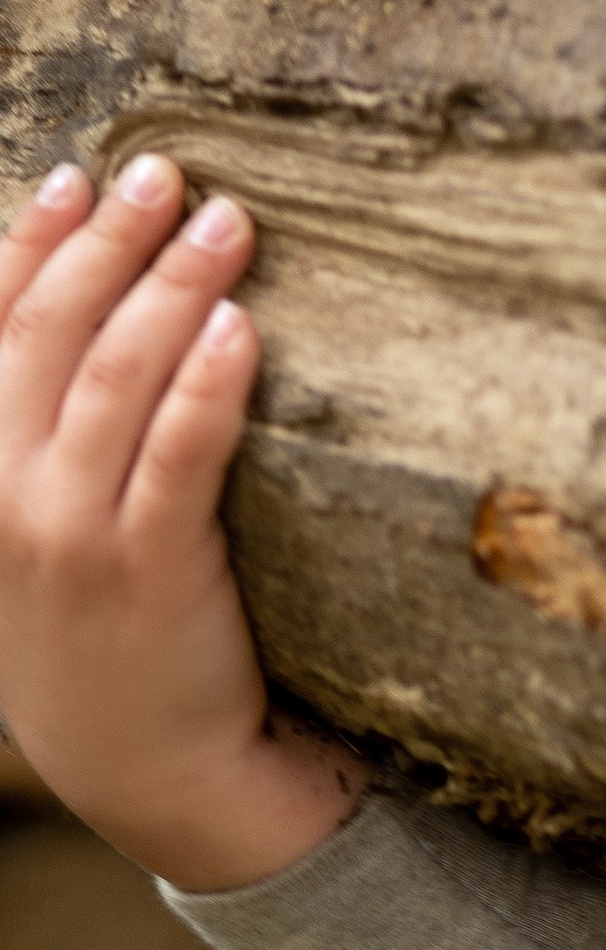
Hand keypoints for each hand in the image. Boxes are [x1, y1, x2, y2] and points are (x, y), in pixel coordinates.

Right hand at [0, 156, 364, 888]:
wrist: (155, 776)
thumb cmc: (114, 646)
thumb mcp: (42, 545)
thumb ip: (50, 451)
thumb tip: (99, 338)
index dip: (28, 245)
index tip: (70, 175)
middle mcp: (8, 498)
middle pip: (52, 337)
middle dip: (107, 242)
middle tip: (164, 172)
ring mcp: (74, 535)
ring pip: (117, 379)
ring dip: (171, 284)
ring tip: (226, 219)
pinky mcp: (152, 572)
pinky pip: (181, 457)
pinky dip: (208, 383)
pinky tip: (238, 324)